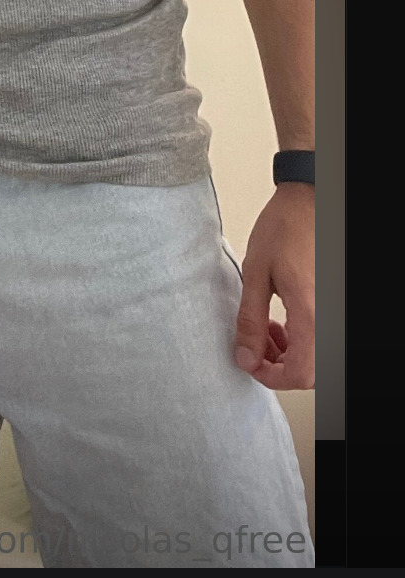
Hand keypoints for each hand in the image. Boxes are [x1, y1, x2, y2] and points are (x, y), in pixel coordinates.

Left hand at [233, 184, 314, 389]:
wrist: (308, 200)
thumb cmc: (285, 227)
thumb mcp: (256, 273)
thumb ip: (250, 320)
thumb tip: (245, 356)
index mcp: (310, 313)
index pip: (299, 373)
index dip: (271, 377)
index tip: (249, 363)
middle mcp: (327, 317)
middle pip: (309, 371)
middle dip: (278, 366)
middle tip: (254, 346)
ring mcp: (332, 312)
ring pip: (315, 356)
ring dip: (289, 354)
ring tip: (265, 331)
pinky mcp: (331, 303)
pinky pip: (319, 337)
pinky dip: (300, 340)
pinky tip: (282, 322)